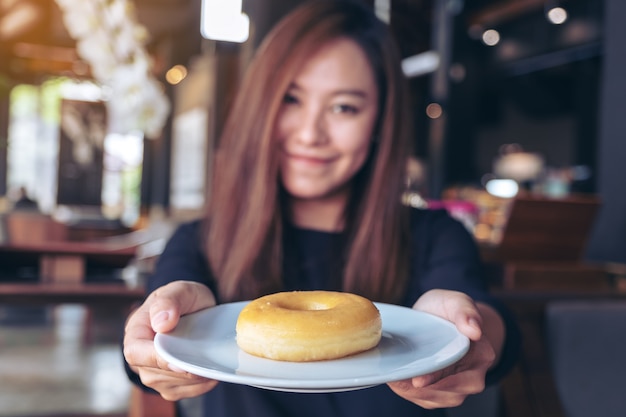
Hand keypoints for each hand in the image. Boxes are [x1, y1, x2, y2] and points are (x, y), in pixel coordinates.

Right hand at [123, 280, 218, 400]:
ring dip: (195, 376)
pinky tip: (210, 368)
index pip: (136, 353)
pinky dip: (202, 383)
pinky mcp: (170, 385)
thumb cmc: (182, 299)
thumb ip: (169, 301)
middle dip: (184, 369)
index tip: (180, 360)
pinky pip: (186, 391)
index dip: (157, 359)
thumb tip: (162, 322)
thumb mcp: (179, 290)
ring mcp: (154, 374)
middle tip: (208, 358)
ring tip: (210, 358)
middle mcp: (140, 357)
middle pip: (157, 374)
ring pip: (173, 386)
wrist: (194, 310)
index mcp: (135, 333)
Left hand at [387, 289, 502, 408]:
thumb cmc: (447, 308)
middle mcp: (474, 376)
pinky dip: (409, 393)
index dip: (438, 378)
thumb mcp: (456, 301)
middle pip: (449, 392)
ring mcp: (458, 387)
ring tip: (393, 379)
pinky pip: (426, 400)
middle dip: (422, 390)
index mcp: (481, 354)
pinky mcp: (441, 391)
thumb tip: (474, 330)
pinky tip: (396, 381)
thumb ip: (465, 311)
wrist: (437, 314)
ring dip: (412, 393)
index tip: (418, 381)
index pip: (460, 372)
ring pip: (436, 399)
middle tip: (397, 380)